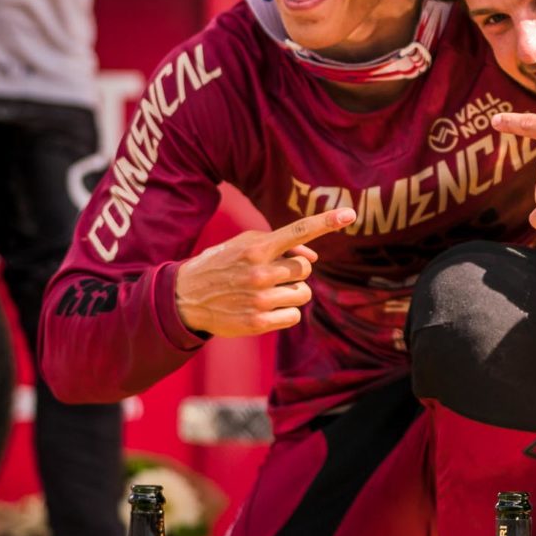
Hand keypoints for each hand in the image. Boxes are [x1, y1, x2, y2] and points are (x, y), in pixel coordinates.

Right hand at [174, 208, 354, 336]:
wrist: (185, 298)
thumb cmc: (222, 266)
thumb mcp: (243, 245)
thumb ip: (279, 245)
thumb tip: (313, 258)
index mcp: (257, 247)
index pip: (298, 231)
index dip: (326, 221)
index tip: (350, 213)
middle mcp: (260, 271)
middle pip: (305, 270)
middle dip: (294, 274)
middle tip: (272, 276)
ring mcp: (259, 298)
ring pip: (303, 294)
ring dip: (292, 294)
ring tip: (267, 294)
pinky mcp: (258, 322)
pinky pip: (294, 315)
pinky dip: (286, 313)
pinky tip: (267, 310)